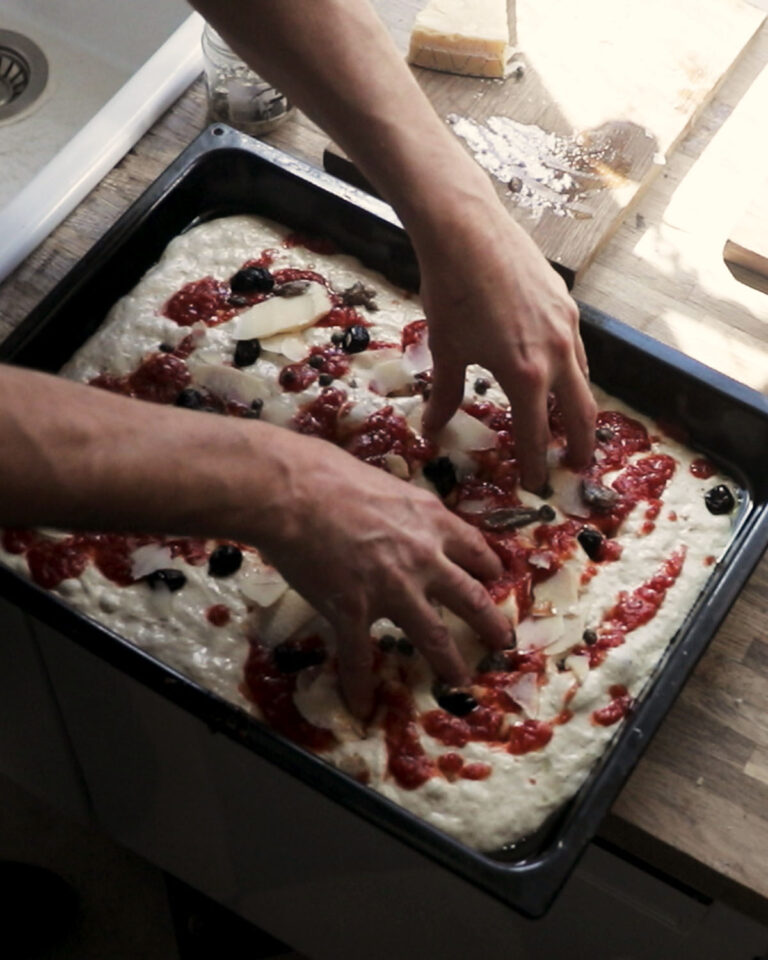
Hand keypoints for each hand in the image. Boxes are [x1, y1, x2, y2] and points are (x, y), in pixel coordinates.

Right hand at [257, 435, 511, 717]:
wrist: (291, 492)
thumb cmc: (328, 473)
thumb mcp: (385, 482)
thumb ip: (401, 505)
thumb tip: (394, 508)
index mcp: (432, 521)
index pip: (474, 550)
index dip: (488, 568)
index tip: (495, 579)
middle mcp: (424, 559)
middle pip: (470, 599)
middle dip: (491, 624)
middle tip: (502, 641)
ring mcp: (392, 590)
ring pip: (433, 636)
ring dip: (448, 662)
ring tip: (459, 681)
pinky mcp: (354, 612)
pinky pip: (359, 657)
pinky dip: (359, 684)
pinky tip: (360, 706)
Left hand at [416, 202, 596, 492]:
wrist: (466, 229)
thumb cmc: (450, 292)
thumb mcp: (446, 350)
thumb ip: (445, 395)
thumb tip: (433, 430)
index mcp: (526, 374)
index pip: (534, 434)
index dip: (535, 463)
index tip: (535, 484)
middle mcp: (556, 353)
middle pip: (579, 411)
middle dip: (578, 444)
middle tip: (575, 467)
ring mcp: (566, 324)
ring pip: (582, 377)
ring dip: (578, 406)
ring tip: (570, 423)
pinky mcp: (565, 301)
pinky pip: (575, 348)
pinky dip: (572, 370)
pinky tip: (558, 370)